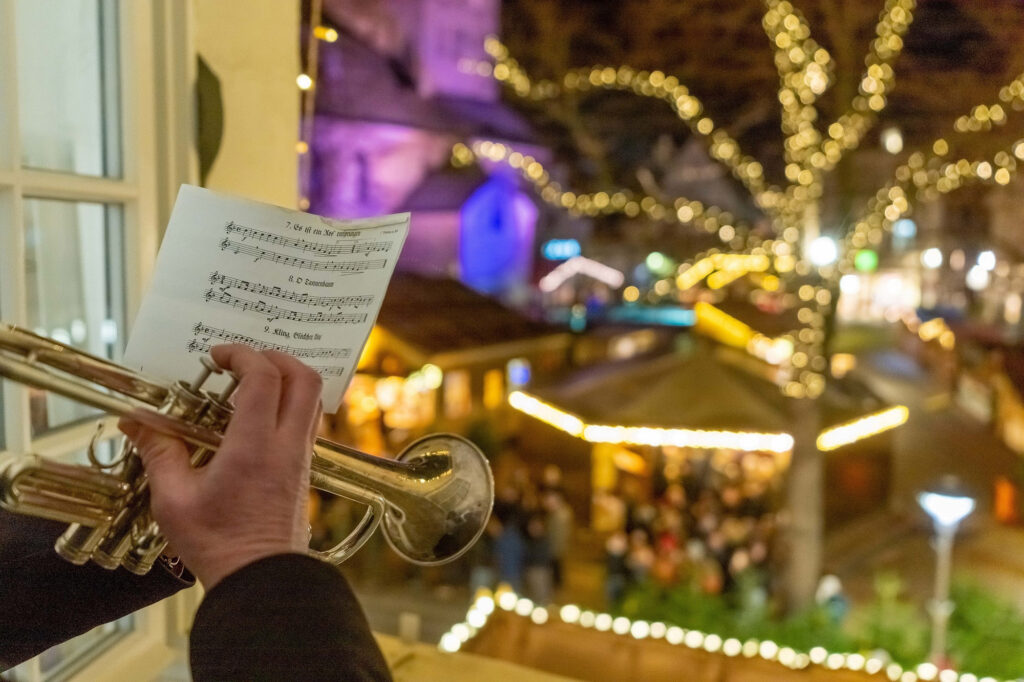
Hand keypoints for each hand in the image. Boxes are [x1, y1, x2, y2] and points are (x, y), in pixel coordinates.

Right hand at [119, 345, 322, 587]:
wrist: (259, 581)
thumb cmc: (216, 544)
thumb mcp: (173, 500)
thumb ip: (159, 452)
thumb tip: (136, 421)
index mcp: (255, 446)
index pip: (264, 378)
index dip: (242, 354)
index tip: (217, 355)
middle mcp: (287, 445)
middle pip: (305, 378)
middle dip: (275, 357)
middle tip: (242, 361)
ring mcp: (301, 458)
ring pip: (312, 399)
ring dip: (287, 379)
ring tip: (250, 384)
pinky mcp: (304, 471)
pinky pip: (307, 422)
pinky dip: (289, 405)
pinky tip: (258, 417)